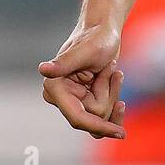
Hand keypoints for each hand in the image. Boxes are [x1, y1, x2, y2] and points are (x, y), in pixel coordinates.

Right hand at [39, 22, 125, 138]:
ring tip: (113, 70)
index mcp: (55, 87)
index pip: (78, 118)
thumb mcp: (85, 50)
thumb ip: (65, 63)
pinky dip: (114, 100)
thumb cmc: (96, 37)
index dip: (99, 126)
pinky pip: (102, 117)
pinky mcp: (83, 101)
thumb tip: (44, 70)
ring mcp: (71, 101)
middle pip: (94, 117)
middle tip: (111, 67)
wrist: (102, 32)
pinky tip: (117, 80)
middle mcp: (60, 97)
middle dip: (108, 95)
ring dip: (112, 93)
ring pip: (101, 116)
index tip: (120, 132)